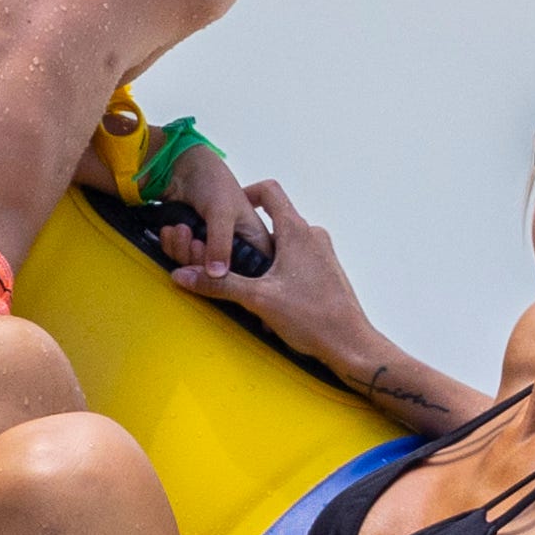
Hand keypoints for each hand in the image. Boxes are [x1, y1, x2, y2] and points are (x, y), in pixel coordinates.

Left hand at [150, 145, 266, 273]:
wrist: (180, 167)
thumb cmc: (212, 181)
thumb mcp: (221, 212)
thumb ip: (221, 243)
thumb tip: (218, 276)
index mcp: (254, 241)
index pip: (249, 274)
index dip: (228, 274)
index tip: (211, 258)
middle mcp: (235, 248)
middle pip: (216, 276)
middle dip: (196, 257)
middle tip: (192, 238)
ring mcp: (211, 247)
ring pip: (194, 268)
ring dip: (180, 249)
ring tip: (180, 228)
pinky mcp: (191, 245)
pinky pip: (179, 258)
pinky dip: (171, 245)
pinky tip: (170, 229)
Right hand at [173, 175, 366, 348]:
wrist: (350, 344)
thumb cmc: (313, 318)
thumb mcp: (257, 299)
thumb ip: (218, 285)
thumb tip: (184, 275)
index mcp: (296, 232)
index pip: (269, 191)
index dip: (247, 193)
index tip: (231, 209)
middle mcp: (312, 236)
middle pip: (276, 219)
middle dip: (251, 235)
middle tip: (232, 254)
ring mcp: (323, 253)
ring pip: (287, 241)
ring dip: (267, 255)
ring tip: (252, 281)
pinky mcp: (327, 271)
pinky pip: (299, 259)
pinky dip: (282, 269)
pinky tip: (273, 296)